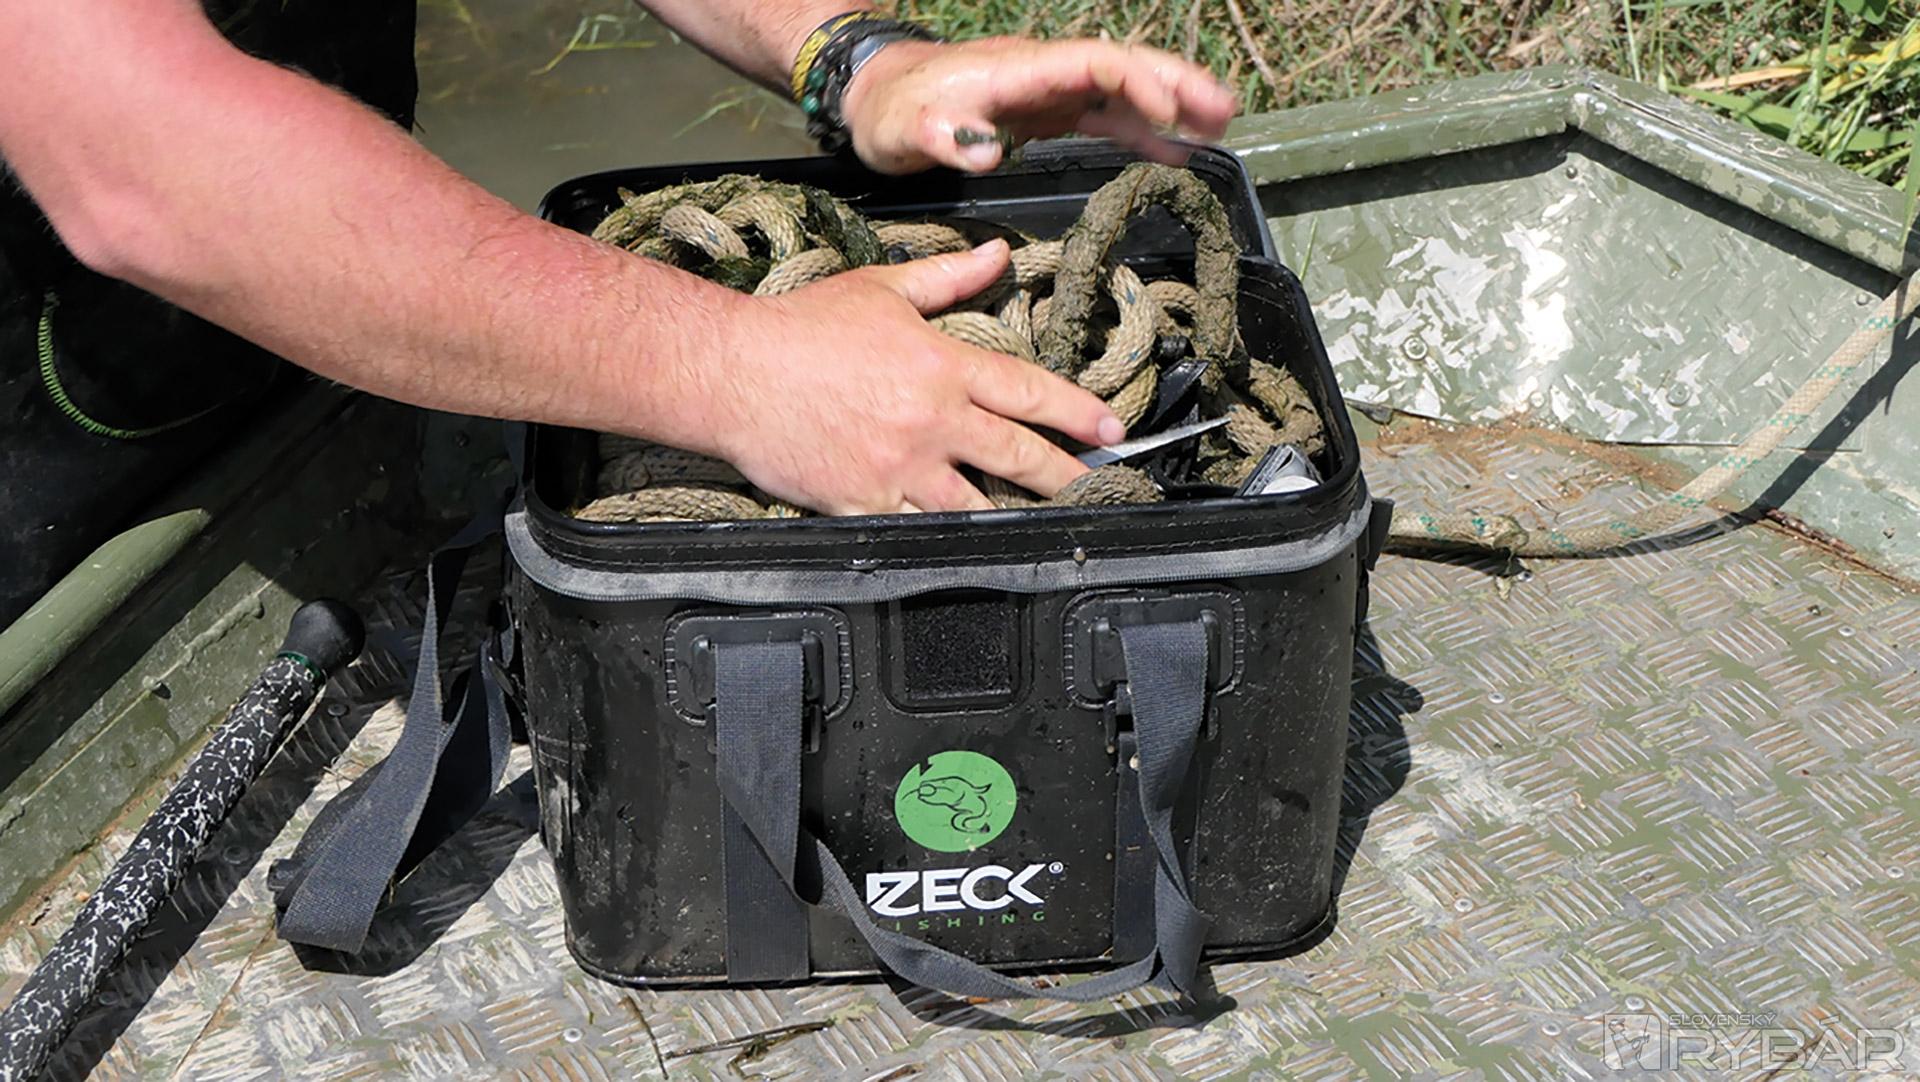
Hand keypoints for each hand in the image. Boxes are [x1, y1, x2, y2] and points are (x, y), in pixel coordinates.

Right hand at [704, 239, 1124, 513]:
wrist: (731, 372)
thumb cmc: (800, 328)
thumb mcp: (881, 289)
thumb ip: (947, 278)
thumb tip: (998, 254)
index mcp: (941, 364)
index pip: (1028, 390)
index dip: (1076, 412)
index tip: (1109, 428)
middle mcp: (929, 419)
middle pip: (1017, 455)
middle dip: (1065, 475)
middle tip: (1096, 486)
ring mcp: (899, 467)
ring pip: (976, 504)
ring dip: (1015, 514)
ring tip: (1046, 524)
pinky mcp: (864, 501)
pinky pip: (919, 529)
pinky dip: (948, 537)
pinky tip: (971, 544)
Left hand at [838, 37, 1238, 174]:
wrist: (875, 99)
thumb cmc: (891, 113)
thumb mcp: (905, 129)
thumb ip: (942, 135)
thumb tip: (983, 150)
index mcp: (1018, 69)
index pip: (1090, 64)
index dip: (1134, 82)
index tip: (1170, 111)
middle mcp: (1042, 73)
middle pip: (1121, 67)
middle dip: (1173, 84)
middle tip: (1222, 110)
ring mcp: (1049, 91)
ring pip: (1121, 90)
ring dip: (1170, 104)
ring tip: (1220, 126)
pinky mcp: (1047, 113)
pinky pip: (1104, 117)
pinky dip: (1141, 131)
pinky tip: (1174, 151)